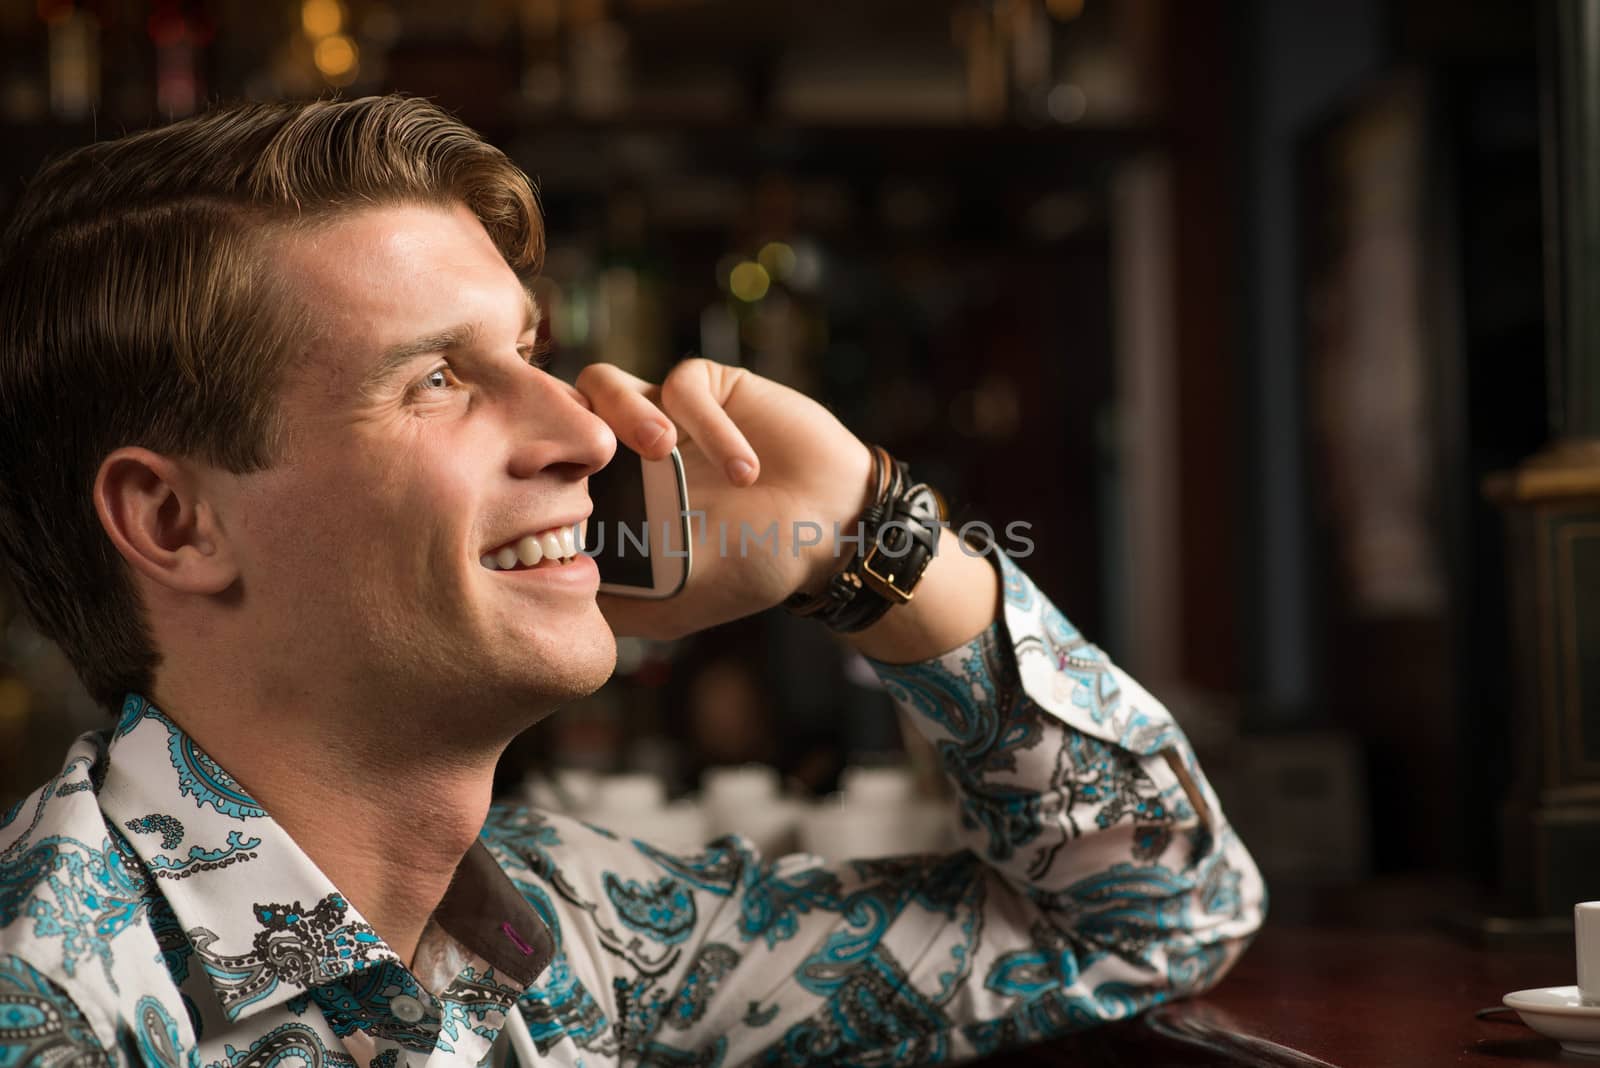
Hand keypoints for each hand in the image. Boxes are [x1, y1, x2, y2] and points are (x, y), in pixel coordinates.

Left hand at [575, 357, 872, 640]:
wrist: (832, 529)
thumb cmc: (757, 566)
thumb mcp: (677, 604)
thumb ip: (620, 607)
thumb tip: (554, 614)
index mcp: (611, 493)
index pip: (547, 468)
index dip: (538, 475)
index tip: (548, 502)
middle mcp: (626, 449)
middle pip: (561, 413)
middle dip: (571, 433)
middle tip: (600, 466)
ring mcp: (665, 413)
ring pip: (605, 383)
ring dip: (628, 413)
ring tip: (665, 451)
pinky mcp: (710, 388)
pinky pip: (683, 383)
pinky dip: (708, 425)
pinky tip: (743, 470)